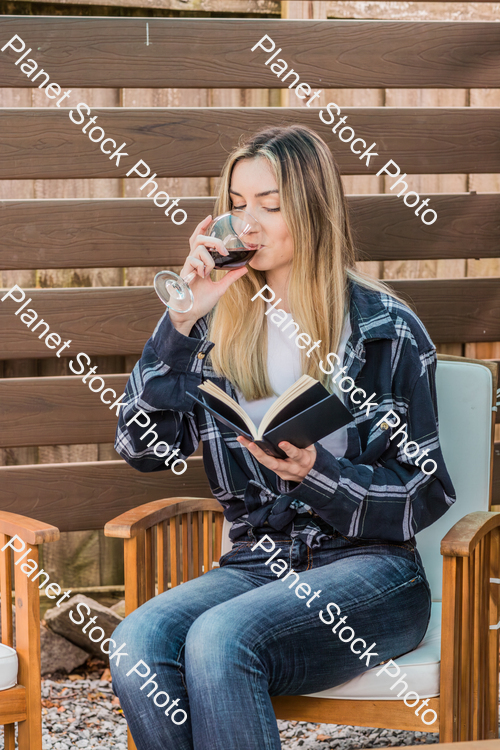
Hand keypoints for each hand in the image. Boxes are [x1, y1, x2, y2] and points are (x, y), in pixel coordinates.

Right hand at [169, 214, 247, 330]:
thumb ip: (231, 277)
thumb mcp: (221, 288)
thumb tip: (245, 268)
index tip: (210, 217)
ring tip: (208, 273)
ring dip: (208, 260)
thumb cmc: (201, 302)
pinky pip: (192, 261)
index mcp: (201, 263)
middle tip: (223, 250)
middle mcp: (193, 262)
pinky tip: (200, 278)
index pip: (199, 240)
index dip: (203, 227)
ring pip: (198, 250)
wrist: (190, 314)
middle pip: (199, 239)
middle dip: (212, 240)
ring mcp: (187, 267)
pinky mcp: (184, 273)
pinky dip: (200, 267)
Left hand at [236, 437, 316, 482]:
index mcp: (303, 460)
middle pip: (274, 463)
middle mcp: (291, 468)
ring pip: (266, 463)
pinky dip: (255, 453)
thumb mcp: (310, 448)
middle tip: (251, 444)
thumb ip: (301, 440)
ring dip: (253, 452)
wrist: (311, 476)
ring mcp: (282, 472)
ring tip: (242, 440)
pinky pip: (264, 462)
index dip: (289, 449)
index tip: (282, 443)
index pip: (296, 454)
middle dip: (261, 453)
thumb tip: (291, 426)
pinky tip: (246, 443)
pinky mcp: (277, 473)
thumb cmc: (309, 456)